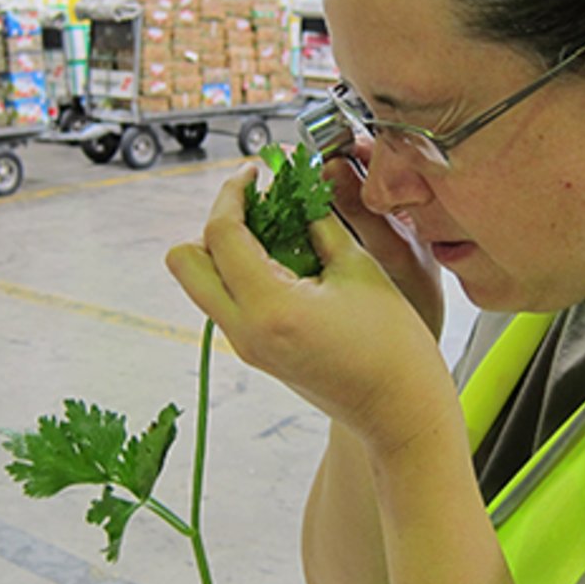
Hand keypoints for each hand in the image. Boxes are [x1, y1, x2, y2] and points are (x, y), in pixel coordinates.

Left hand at [166, 165, 454, 454]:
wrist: (400, 413)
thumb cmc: (394, 344)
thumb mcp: (360, 269)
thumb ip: (320, 223)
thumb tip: (298, 187)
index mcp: (269, 307)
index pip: (221, 234)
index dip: (232, 192)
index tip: (254, 171)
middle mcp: (245, 331)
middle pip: (184, 263)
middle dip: (215, 224)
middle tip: (257, 205)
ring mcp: (247, 346)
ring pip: (202, 283)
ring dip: (228, 248)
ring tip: (280, 229)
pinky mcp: (258, 353)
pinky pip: (229, 301)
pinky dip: (243, 273)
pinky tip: (289, 259)